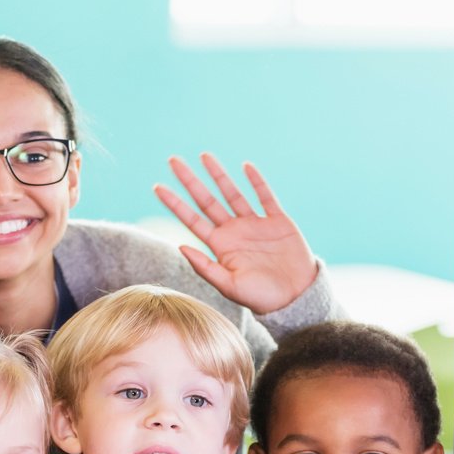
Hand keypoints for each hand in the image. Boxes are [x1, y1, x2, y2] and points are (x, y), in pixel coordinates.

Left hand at [155, 154, 318, 314]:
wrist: (295, 298)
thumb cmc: (261, 297)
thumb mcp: (229, 286)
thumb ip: (206, 267)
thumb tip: (181, 247)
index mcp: (221, 246)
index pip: (192, 220)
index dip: (175, 203)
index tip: (157, 186)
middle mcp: (234, 231)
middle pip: (207, 200)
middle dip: (190, 181)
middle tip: (173, 160)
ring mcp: (255, 224)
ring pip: (233, 193)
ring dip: (219, 175)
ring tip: (204, 156)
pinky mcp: (278, 221)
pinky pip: (266, 197)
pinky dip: (257, 182)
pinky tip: (245, 166)